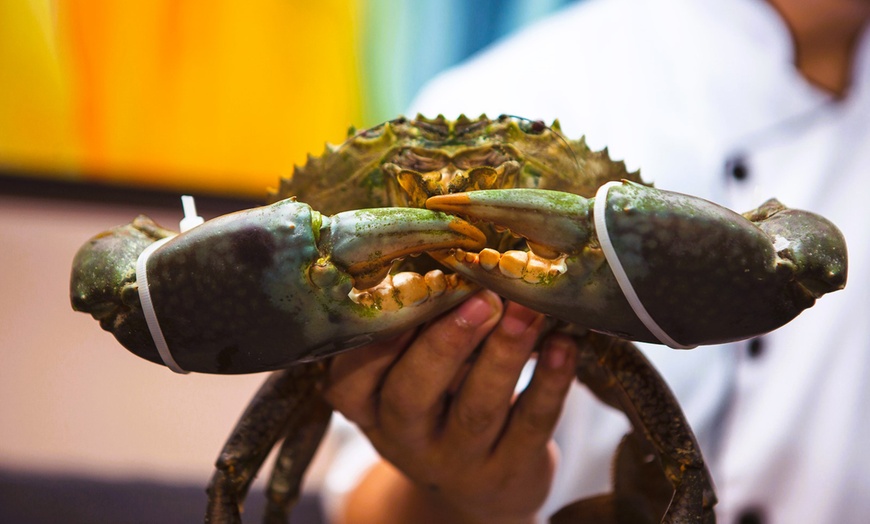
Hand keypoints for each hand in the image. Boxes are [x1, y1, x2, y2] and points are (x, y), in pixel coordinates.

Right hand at [325, 290, 577, 523]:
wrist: (479, 487)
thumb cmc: (440, 405)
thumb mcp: (412, 375)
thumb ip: (419, 330)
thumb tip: (455, 256)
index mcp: (368, 408)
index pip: (350, 379)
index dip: (376, 340)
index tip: (408, 288)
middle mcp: (404, 438)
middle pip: (411, 394)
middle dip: (446, 342)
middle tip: (481, 298)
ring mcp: (456, 462)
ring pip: (477, 408)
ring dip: (505, 353)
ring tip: (529, 308)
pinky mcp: (509, 472)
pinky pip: (531, 426)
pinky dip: (550, 382)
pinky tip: (563, 344)